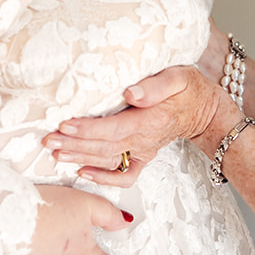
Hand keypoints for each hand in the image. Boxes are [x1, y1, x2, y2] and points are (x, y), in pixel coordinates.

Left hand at [44, 66, 218, 186]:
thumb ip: (156, 85)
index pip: (114, 128)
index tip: (65, 125)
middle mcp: (145, 139)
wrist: (206, 110)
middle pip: (104, 146)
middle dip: (74, 144)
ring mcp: (143, 150)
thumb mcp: (179, 78)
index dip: (88, 129)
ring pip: (107, 159)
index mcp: (152, 120)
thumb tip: (130, 93)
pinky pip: (124, 175)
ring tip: (54, 151)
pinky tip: (82, 172)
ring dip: (79, 157)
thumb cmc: (191, 89)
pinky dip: (102, 177)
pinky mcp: (143, 155)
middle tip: (48, 140)